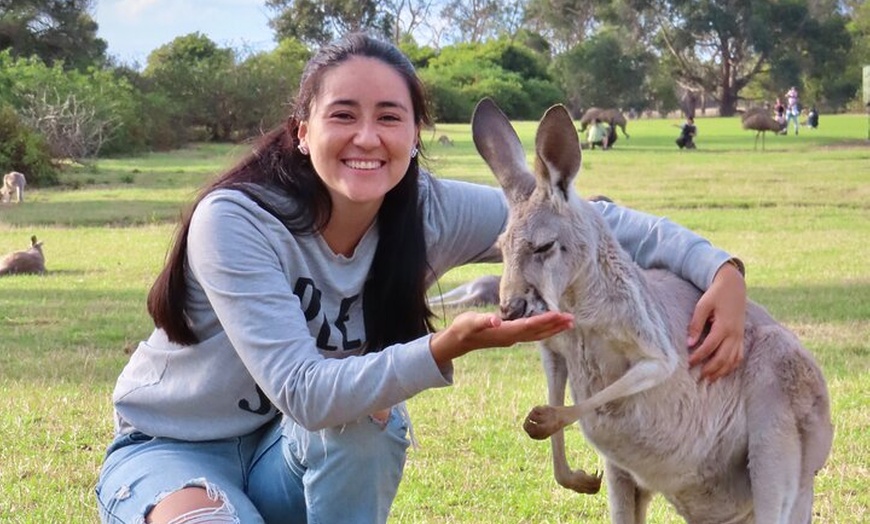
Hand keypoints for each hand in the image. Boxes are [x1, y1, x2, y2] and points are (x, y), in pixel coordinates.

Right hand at [429, 311, 573, 366]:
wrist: (458, 341)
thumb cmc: (463, 328)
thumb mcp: (470, 322)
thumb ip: (483, 321)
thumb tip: (495, 321)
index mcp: (505, 332)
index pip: (529, 326)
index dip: (544, 320)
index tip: (559, 315)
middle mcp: (512, 337)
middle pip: (538, 332)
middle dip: (555, 326)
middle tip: (572, 320)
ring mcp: (512, 339)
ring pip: (537, 335)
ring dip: (553, 329)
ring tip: (568, 324)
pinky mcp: (510, 337)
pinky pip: (532, 334)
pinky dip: (544, 330)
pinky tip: (550, 326)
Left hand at [687, 261, 746, 380]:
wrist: (734, 286)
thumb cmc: (716, 294)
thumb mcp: (703, 305)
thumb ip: (695, 324)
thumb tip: (689, 343)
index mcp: (724, 326)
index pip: (710, 347)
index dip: (699, 356)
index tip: (688, 363)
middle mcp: (734, 334)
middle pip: (723, 358)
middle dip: (710, 369)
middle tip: (698, 377)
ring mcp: (740, 336)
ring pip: (732, 360)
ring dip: (721, 371)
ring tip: (709, 380)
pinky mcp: (741, 337)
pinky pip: (739, 356)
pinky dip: (731, 366)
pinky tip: (723, 372)